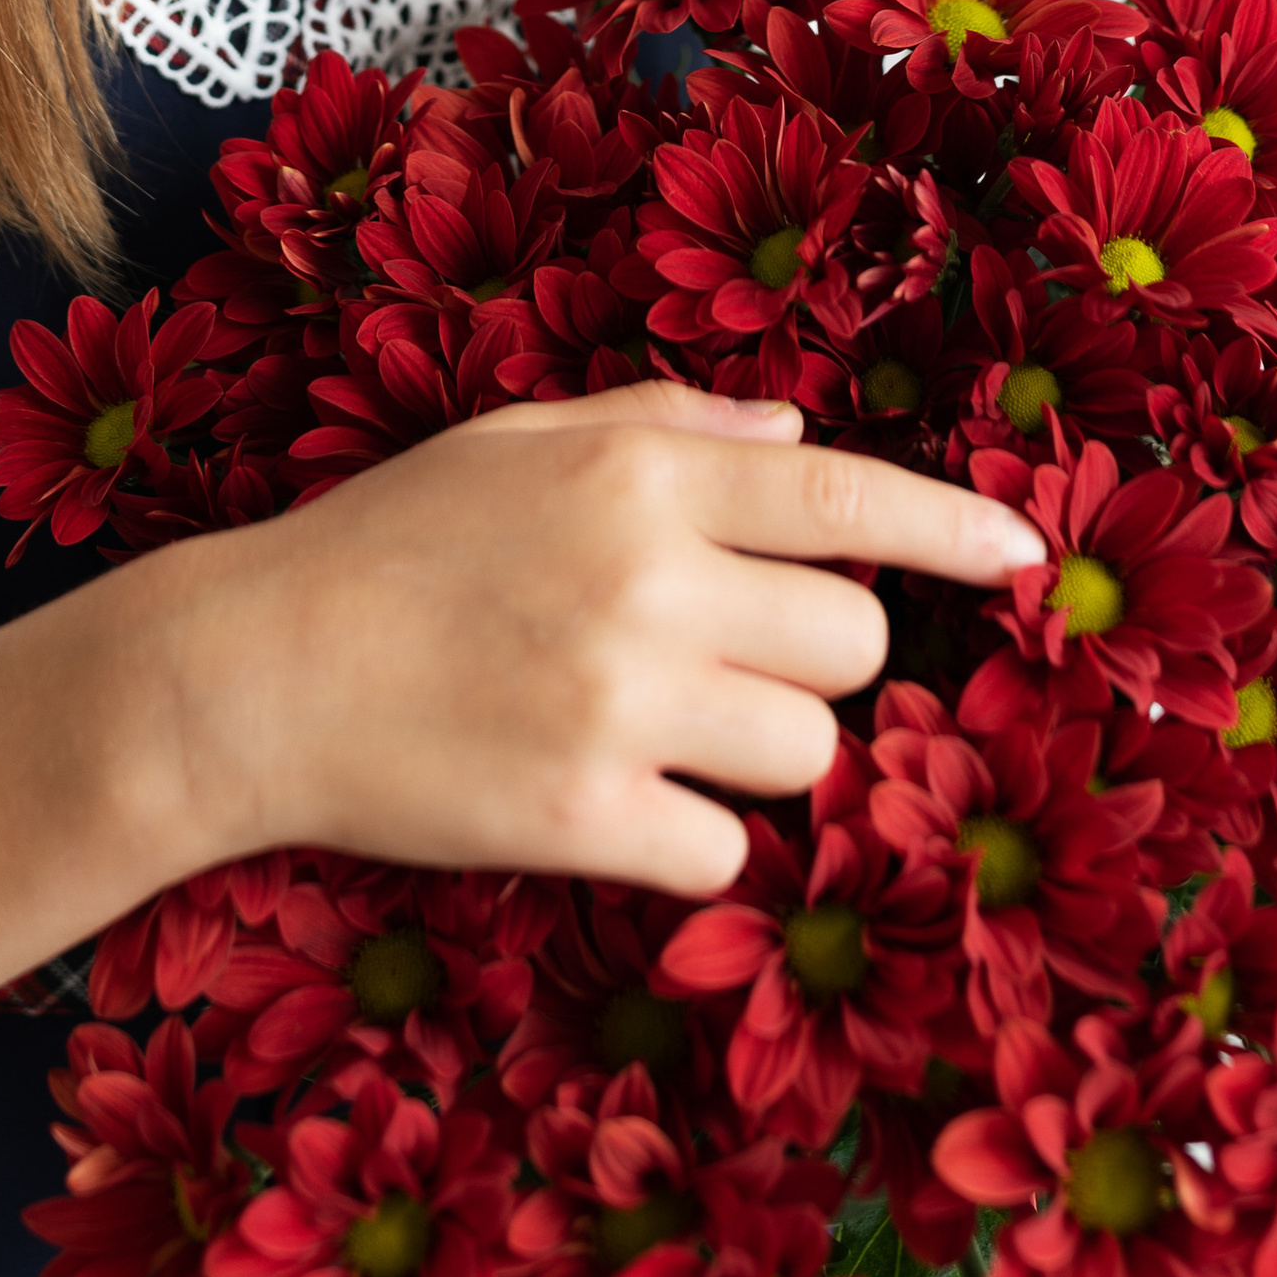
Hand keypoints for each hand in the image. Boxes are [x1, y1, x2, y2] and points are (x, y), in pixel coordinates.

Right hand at [156, 379, 1044, 893]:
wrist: (250, 671)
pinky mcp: (580, 817)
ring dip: (760, 755)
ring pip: (808, 752)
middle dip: (810, 659)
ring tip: (654, 732)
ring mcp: (619, 702)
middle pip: (851, 643)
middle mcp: (649, 579)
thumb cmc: (388, 544)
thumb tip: (799, 435)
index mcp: (641, 474)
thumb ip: (671, 425)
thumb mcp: (522, 441)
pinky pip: (723, 851)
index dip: (956, 530)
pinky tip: (609, 804)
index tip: (1026, 560)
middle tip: (712, 660)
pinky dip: (687, 844)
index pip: (848, 498)